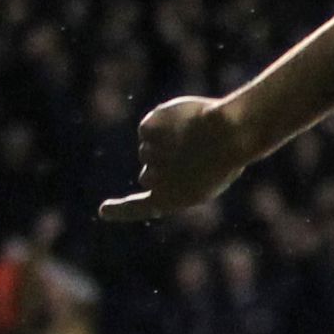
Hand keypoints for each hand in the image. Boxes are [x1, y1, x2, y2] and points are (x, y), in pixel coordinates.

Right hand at [97, 96, 256, 221]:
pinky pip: (147, 128)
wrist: (230, 134)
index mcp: (171, 199)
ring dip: (164, 143)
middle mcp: (154, 181)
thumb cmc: (228, 157)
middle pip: (146, 174)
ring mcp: (149, 155)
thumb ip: (180, 177)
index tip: (103, 210)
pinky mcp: (147, 131)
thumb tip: (166, 162)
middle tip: (191, 155)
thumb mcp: (207, 175)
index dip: (119, 210)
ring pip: (148, 149)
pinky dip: (161, 124)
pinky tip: (182, 123)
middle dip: (161, 166)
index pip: (137, 208)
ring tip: (193, 137)